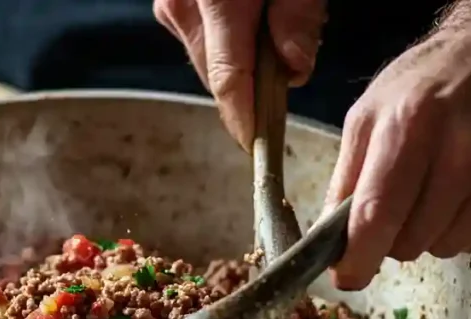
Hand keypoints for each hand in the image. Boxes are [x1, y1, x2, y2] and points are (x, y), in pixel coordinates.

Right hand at [154, 0, 327, 148]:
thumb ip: (299, 11)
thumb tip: (294, 68)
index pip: (228, 79)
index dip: (245, 120)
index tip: (261, 151)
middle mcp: (182, 7)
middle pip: (218, 76)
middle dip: (254, 86)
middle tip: (291, 64)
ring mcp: (171, 5)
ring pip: (210, 61)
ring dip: (243, 62)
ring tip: (274, 24)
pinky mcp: (173, 3)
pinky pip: (203, 39)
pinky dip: (230, 40)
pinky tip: (252, 16)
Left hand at [323, 25, 470, 289]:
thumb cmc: (427, 84)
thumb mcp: (368, 115)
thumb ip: (345, 180)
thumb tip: (328, 240)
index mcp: (413, 127)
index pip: (378, 214)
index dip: (358, 257)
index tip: (346, 277)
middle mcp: (466, 154)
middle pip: (409, 243)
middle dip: (393, 233)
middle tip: (400, 197)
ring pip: (444, 248)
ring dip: (430, 230)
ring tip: (438, 184)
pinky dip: (464, 224)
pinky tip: (470, 185)